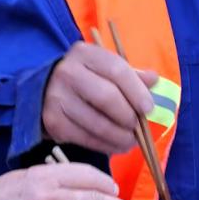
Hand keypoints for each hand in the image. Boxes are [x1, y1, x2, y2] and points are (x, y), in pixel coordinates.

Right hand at [43, 42, 157, 153]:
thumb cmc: (85, 79)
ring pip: (97, 123)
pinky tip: (115, 146)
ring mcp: (57, 98)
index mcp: (85, 54)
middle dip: (128, 116)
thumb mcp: (104, 69)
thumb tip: (155, 80)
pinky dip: (105, 146)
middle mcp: (68, 72)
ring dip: (119, 137)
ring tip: (130, 141)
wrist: (43, 92)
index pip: (117, 70)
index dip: (137, 91)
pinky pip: (86, 138)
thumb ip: (130, 74)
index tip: (149, 108)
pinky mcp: (53, 122)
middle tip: (138, 128)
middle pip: (107, 98)